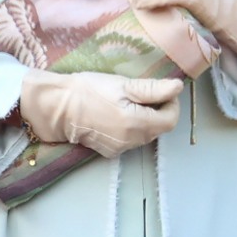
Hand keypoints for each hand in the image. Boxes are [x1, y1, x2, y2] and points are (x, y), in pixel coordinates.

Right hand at [18, 70, 181, 158]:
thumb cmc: (89, 90)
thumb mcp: (122, 84)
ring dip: (144, 119)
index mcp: (138, 124)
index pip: (171, 120)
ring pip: (145, 134)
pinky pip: (130, 140)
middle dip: (157, 110)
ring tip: (126, 102)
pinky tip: (115, 115)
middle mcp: (132, 141)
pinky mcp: (110, 151)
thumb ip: (153, 89)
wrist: (58, 107)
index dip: (171, 103)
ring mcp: (121, 149)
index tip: (161, 90)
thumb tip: (178, 88)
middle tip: (141, 92)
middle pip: (159, 128)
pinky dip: (130, 128)